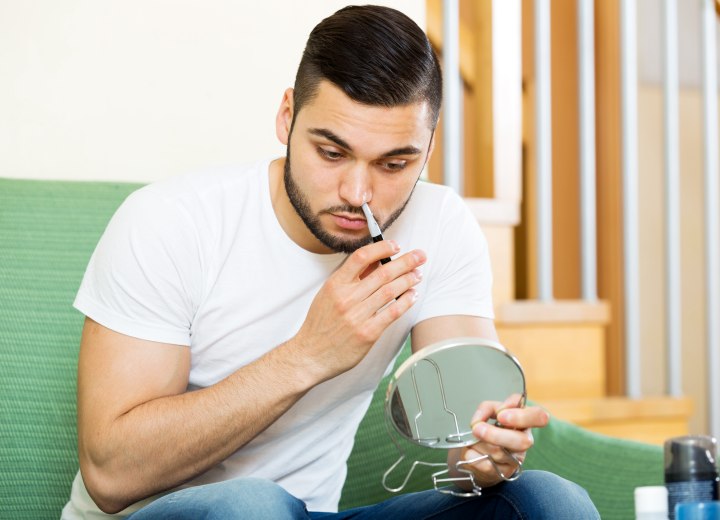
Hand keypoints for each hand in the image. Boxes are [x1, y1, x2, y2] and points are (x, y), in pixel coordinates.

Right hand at [292, 240, 425, 380]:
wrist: (310, 355)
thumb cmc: (320, 324)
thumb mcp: (328, 295)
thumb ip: (350, 278)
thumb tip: (375, 260)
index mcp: (335, 284)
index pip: (361, 257)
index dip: (382, 248)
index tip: (396, 246)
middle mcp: (347, 298)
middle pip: (382, 273)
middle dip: (405, 262)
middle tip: (420, 256)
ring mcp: (357, 316)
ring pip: (390, 291)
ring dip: (408, 280)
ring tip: (418, 275)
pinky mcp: (367, 333)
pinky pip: (392, 313)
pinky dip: (405, 302)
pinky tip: (413, 295)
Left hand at [453, 395, 549, 487]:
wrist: (477, 452)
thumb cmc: (487, 427)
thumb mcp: (488, 411)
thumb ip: (488, 409)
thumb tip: (484, 420)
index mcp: (525, 421)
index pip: (540, 416)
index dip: (522, 416)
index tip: (501, 416)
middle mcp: (525, 440)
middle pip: (522, 442)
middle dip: (494, 435)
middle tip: (477, 429)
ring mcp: (517, 458)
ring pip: (500, 452)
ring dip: (479, 444)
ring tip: (472, 439)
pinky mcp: (504, 473)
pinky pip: (487, 465)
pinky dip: (473, 456)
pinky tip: (471, 451)